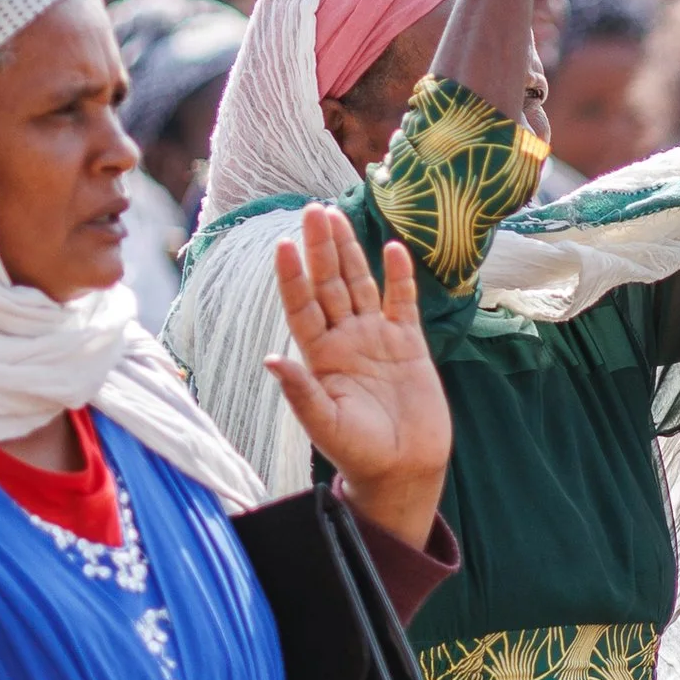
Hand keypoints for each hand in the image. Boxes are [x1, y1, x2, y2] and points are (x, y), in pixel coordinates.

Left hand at [267, 205, 449, 546]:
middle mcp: (344, 339)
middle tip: (313, 210)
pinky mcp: (408, 344)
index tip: (283, 245)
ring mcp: (376, 338)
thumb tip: (272, 359)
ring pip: (359, 284)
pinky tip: (393, 249)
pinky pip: (402, 302)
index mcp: (319, 356)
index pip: (301, 306)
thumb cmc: (358, 452)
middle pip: (329, 284)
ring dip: (349, 251)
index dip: (292, 277)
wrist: (403, 468)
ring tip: (337, 216)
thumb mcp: (324, 424)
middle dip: (320, 248)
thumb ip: (301, 391)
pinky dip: (399, 277)